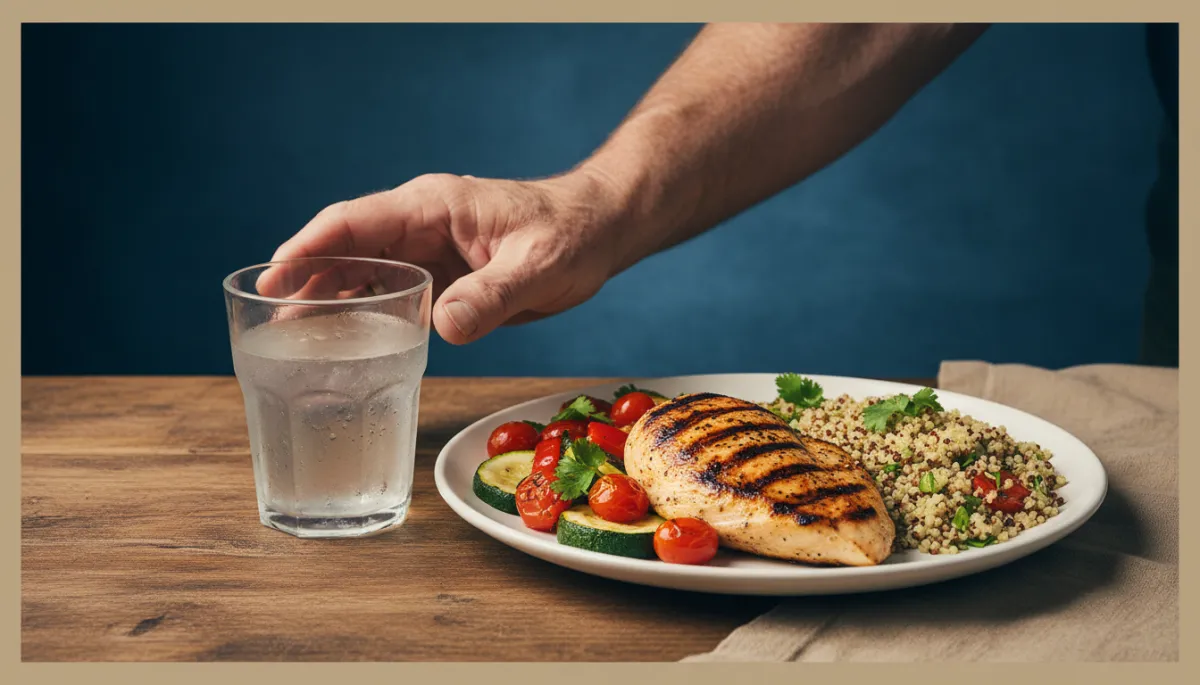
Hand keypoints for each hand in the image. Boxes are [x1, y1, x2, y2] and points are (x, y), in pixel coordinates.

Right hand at [256, 171, 627, 343]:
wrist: (600, 230)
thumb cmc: (572, 233)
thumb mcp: (536, 266)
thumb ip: (490, 296)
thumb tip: (443, 326)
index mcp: (432, 206)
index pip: (354, 223)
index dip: (309, 248)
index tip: (272, 276)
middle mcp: (420, 226)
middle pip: (346, 251)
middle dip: (305, 282)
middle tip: (268, 323)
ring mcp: (428, 251)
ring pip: (364, 276)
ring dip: (331, 304)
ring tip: (293, 342)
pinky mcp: (442, 277)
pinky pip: (393, 296)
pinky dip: (367, 317)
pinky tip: (348, 346)